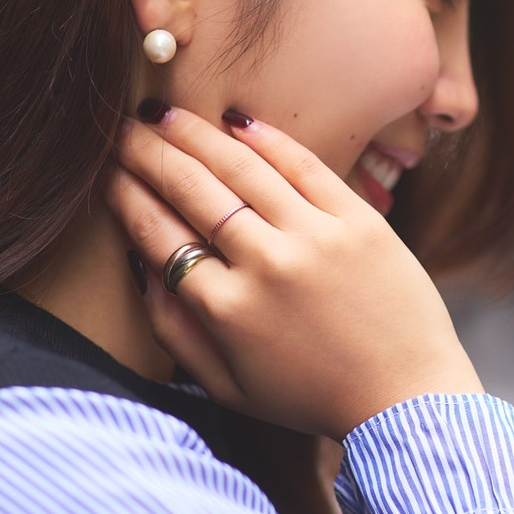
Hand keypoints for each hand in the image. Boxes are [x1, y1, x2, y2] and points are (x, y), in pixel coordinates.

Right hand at [106, 103, 483, 439]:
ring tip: (167, 114)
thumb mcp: (228, 388)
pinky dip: (268, 139)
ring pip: (243, 168)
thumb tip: (140, 271)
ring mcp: (316, 238)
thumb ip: (175, 333)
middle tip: (123, 130)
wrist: (406, 399)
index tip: (106, 174)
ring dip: (196, 134)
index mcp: (227, 310)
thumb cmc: (312, 398)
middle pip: (193, 191)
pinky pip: (306, 166)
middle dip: (148, 153)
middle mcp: (266, 266)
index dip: (126, 197)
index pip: (160, 235)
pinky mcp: (360, 221)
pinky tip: (236, 120)